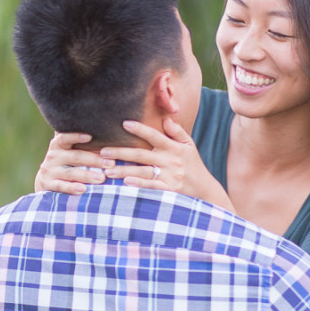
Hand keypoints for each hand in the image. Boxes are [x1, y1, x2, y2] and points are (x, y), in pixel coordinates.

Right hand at [35, 132, 111, 193]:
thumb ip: (82, 146)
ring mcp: (49, 171)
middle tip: (110, 164)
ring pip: (70, 172)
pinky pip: (61, 186)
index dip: (76, 137)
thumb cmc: (65, 164)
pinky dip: (72, 188)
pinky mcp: (47, 184)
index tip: (90, 137)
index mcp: (58, 145)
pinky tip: (83, 189)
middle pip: (75, 157)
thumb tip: (107, 139)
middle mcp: (53, 156)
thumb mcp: (69, 152)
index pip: (66, 138)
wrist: (45, 182)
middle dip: (94, 160)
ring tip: (101, 178)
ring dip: (87, 175)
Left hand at [101, 119, 228, 209]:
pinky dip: (139, 185)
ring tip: (106, 169)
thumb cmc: (194, 166)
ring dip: (123, 170)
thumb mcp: (189, 146)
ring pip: (142, 172)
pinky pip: (152, 187)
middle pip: (141, 154)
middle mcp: (170, 161)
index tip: (124, 124)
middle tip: (103, 151)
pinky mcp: (169, 191)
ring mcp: (169, 176)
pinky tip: (125, 183)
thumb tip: (167, 119)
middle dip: (121, 152)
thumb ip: (177, 132)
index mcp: (174, 148)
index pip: (154, 135)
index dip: (140, 129)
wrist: (206, 191)